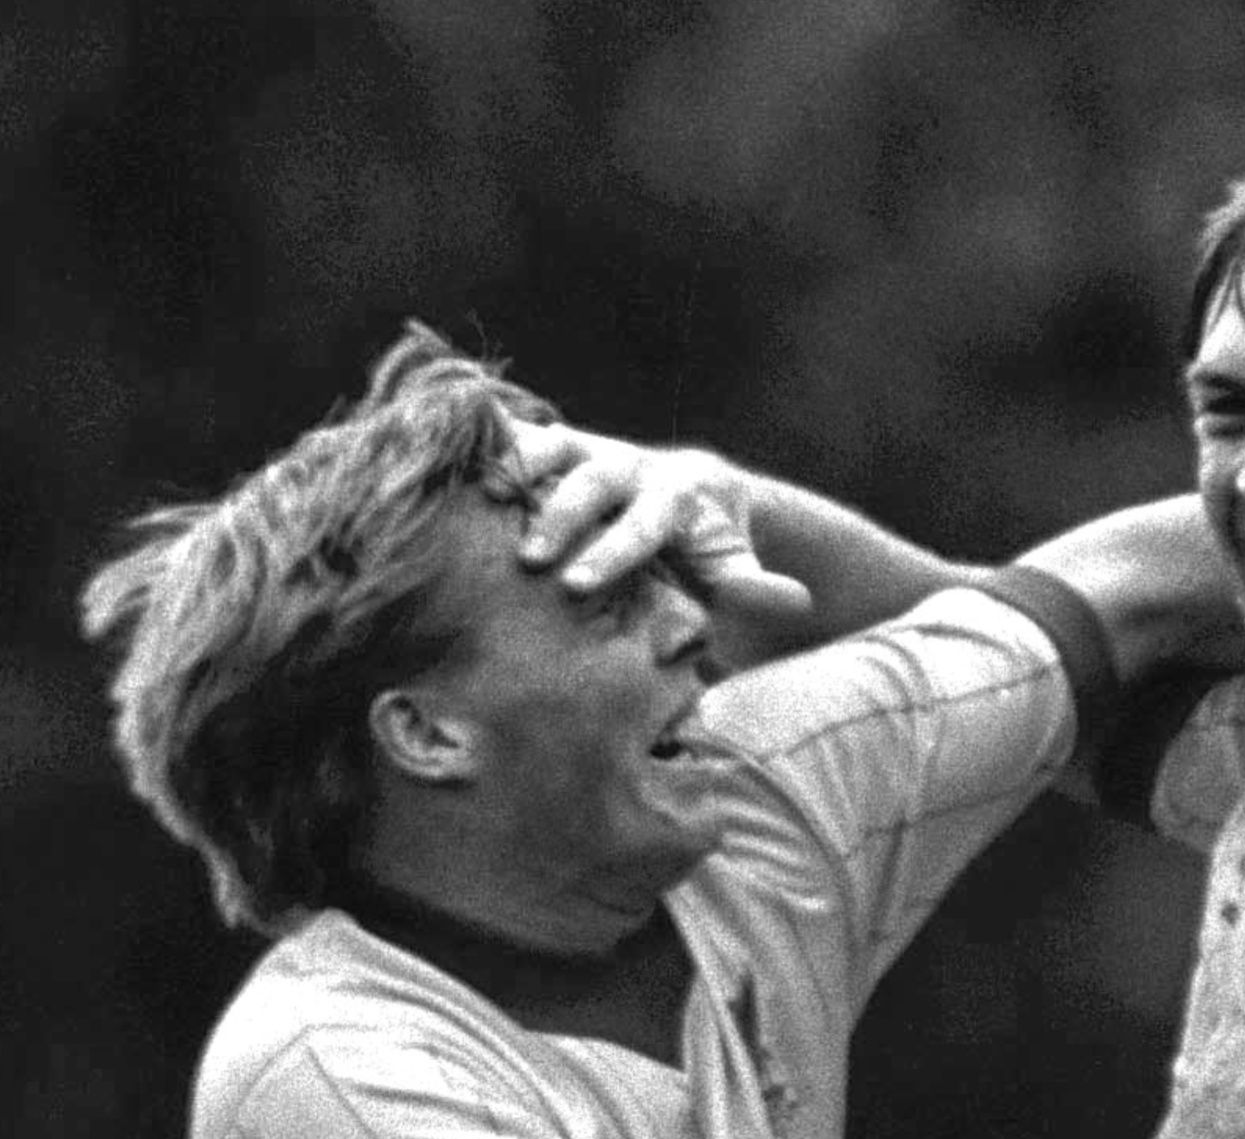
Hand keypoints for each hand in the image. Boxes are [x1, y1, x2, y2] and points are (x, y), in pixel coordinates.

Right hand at [506, 418, 816, 626]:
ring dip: (520, 466)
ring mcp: (592, 447)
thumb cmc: (706, 547)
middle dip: (562, 517)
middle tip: (529, 558)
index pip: (643, 525)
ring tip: (483, 498)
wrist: (695, 489)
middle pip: (594, 481)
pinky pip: (524, 431)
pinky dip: (491, 438)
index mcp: (674, 498)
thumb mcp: (731, 567)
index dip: (613, 552)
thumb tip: (797, 600)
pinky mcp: (560, 442)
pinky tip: (446, 451)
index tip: (580, 585)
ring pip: (556, 445)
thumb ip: (754, 584)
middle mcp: (632, 465)